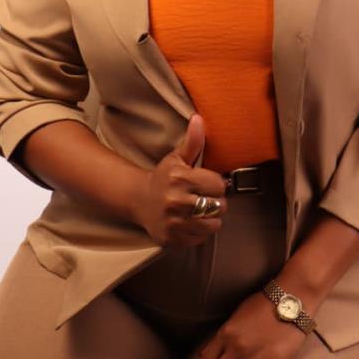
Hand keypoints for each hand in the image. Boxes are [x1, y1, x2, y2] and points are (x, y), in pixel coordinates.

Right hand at [131, 113, 227, 246]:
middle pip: (219, 206)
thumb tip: (198, 118)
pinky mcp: (173, 239)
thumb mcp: (177, 158)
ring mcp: (174, 223)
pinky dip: (199, 231)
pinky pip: (201, 238)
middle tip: (203, 198)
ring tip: (199, 211)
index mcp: (180, 179)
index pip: (219, 185)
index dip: (216, 184)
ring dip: (210, 218)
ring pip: (213, 224)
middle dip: (215, 202)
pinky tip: (190, 222)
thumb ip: (193, 141)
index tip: (207, 183)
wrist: (139, 201)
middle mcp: (176, 202)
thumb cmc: (163, 178)